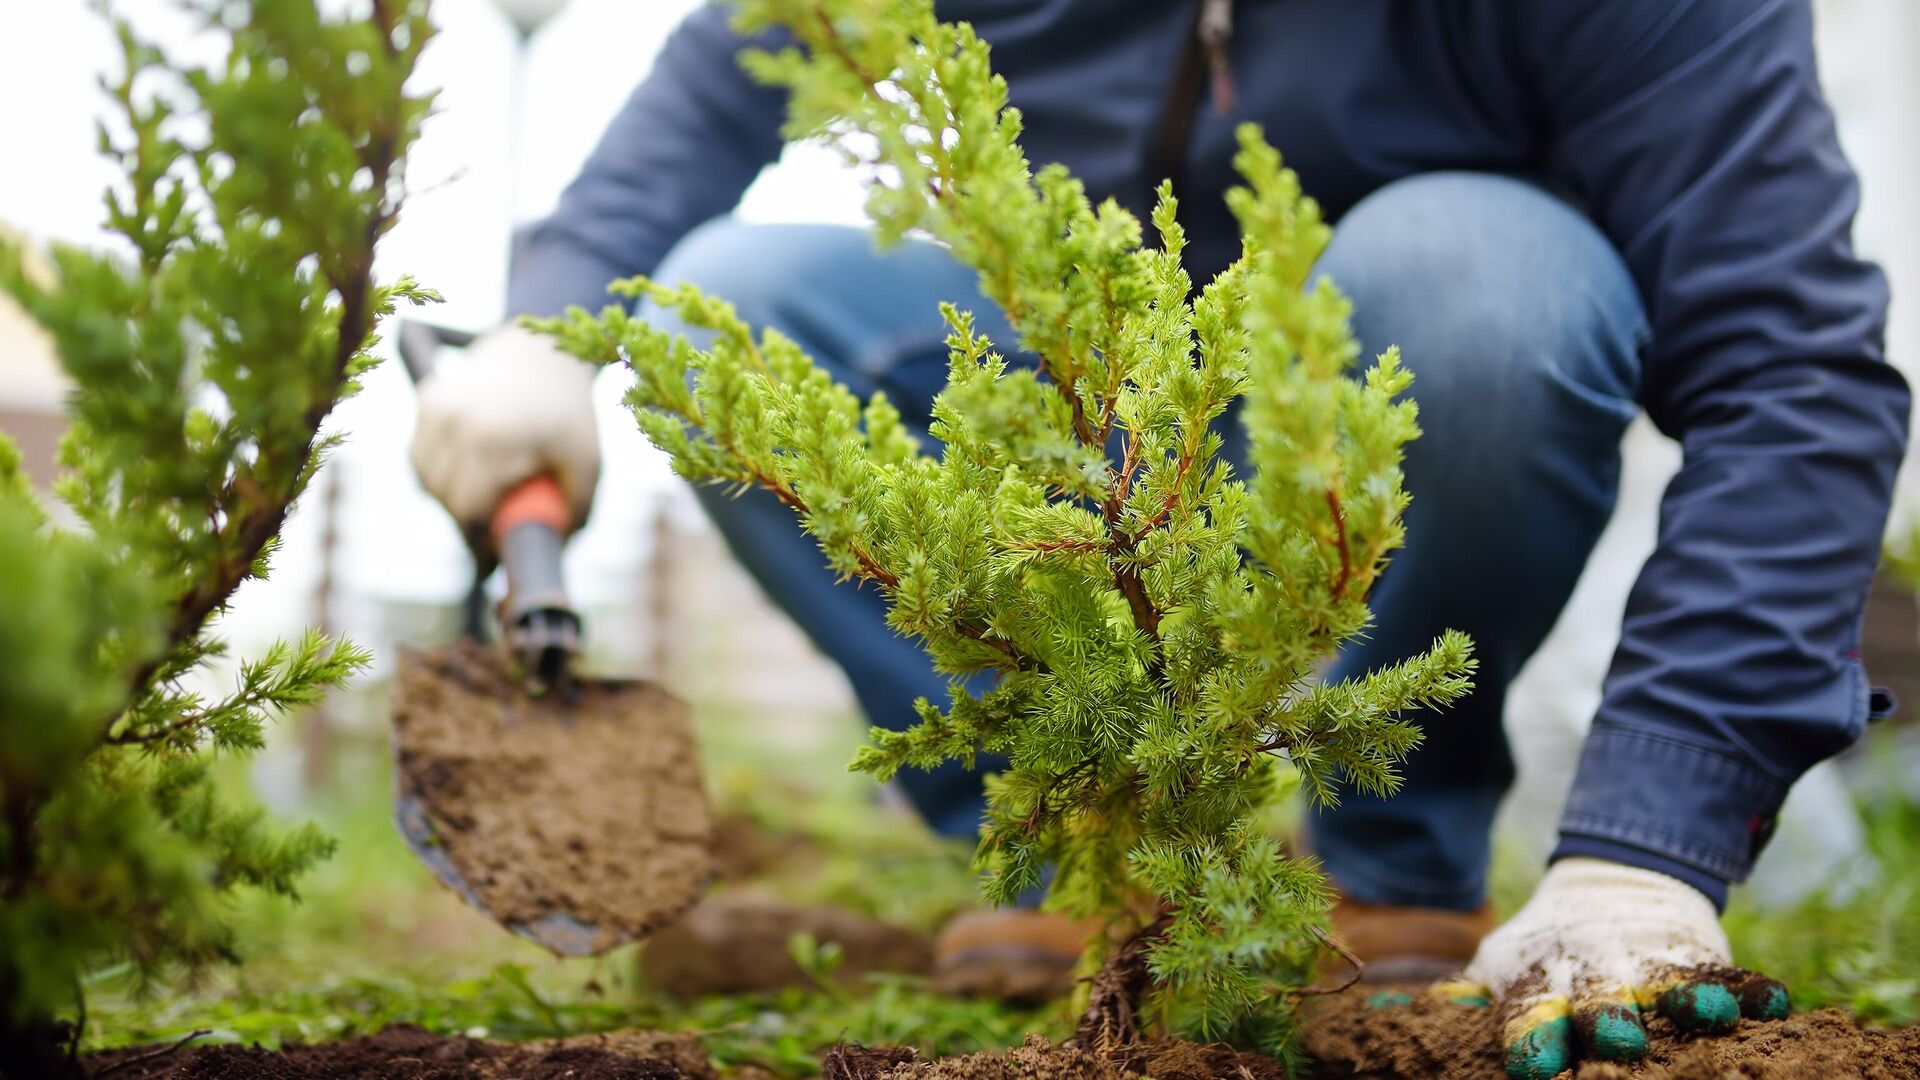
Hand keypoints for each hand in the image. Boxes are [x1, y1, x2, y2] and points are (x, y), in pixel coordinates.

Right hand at [410, 324, 600, 551]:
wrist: (544, 352)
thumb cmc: (569, 414)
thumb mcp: (587, 463)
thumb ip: (575, 510)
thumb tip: (555, 550)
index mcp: (494, 439)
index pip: (468, 509)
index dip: (478, 542)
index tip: (492, 561)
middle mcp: (456, 421)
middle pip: (445, 498)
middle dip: (466, 524)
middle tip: (492, 534)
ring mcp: (437, 408)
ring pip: (426, 479)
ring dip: (449, 498)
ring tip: (484, 498)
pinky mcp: (428, 400)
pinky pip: (420, 455)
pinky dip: (437, 472)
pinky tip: (466, 470)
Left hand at [1441, 857, 1788, 1078]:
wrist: (1610, 884)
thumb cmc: (1547, 950)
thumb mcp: (1503, 965)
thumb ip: (1466, 995)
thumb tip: (1396, 1014)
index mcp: (1542, 986)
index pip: (1532, 1014)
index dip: (1532, 1038)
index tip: (1532, 1063)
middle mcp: (1596, 979)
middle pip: (1600, 1005)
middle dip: (1606, 1021)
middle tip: (1616, 1038)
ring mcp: (1650, 967)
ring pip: (1669, 988)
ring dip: (1687, 1002)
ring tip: (1706, 1013)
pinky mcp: (1698, 958)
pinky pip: (1729, 977)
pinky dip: (1751, 990)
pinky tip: (1773, 1002)